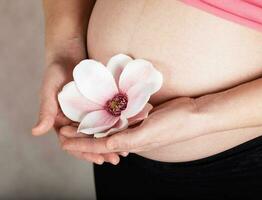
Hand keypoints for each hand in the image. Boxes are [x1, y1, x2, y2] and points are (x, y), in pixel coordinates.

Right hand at [31, 38, 124, 163]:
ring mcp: (89, 112)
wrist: (70, 51)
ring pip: (100, 131)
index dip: (85, 152)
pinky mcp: (100, 103)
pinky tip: (128, 130)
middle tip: (117, 158)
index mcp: (62, 121)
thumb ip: (46, 110)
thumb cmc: (56, 70)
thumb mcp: (50, 89)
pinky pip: (109, 116)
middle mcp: (76, 119)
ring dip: (111, 141)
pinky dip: (117, 124)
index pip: (73, 142)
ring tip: (125, 150)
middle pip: (89, 140)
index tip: (99, 159)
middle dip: (102, 151)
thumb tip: (36, 132)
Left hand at [62, 96, 201, 153]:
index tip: (63, 138)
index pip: (99, 145)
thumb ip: (127, 140)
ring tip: (78, 123)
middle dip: (82, 137)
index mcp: (130, 143)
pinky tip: (103, 115)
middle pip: (101, 139)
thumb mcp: (149, 133)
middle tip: (64, 131)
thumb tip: (106, 145)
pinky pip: (120, 121)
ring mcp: (137, 128)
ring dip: (92, 128)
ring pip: (109, 131)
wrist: (193, 114)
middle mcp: (131, 137)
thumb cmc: (173, 124)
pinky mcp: (142, 119)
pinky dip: (108, 120)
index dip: (80, 142)